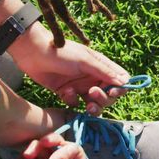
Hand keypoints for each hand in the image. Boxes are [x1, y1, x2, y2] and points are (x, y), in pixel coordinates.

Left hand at [14, 24, 130, 115]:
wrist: (33, 54)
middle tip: (93, 94)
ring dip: (93, 106)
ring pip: (94, 103)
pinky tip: (64, 92)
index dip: (120, 88)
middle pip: (109, 95)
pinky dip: (72, 100)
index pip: (120, 79)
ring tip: (86, 104)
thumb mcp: (85, 61)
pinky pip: (76, 103)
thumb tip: (124, 82)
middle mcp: (93, 77)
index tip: (113, 92)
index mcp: (101, 65)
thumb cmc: (61, 52)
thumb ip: (104, 72)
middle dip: (104, 99)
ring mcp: (80, 85)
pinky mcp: (67, 93)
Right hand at [18, 132, 86, 158]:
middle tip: (42, 142)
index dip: (74, 150)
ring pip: (47, 152)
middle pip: (63, 153)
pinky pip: (35, 156)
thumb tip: (76, 147)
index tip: (62, 145)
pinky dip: (28, 154)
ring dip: (36, 148)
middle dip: (51, 144)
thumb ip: (62, 158)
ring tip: (26, 155)